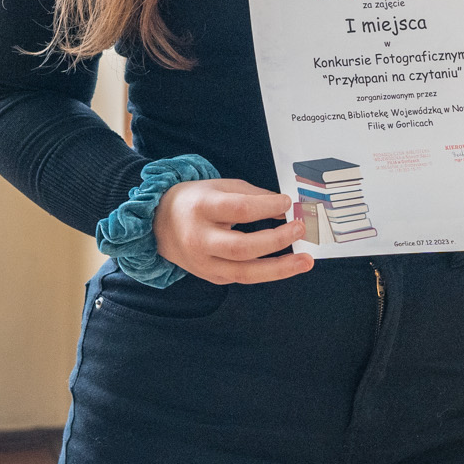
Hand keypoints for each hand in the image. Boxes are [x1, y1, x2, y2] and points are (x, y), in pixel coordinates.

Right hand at [154, 178, 313, 283]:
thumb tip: (286, 208)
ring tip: (305, 261)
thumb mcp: (220, 187)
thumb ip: (253, 196)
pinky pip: (242, 277)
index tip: (288, 203)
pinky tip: (286, 265)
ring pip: (244, 272)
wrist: (158, 224)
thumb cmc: (195, 201)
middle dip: (276, 240)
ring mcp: (203, 263)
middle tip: (300, 229)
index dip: (267, 206)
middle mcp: (200, 239)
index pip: (239, 210)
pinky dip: (267, 271)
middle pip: (242, 247)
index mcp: (201, 209)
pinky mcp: (210, 276)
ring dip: (279, 268)